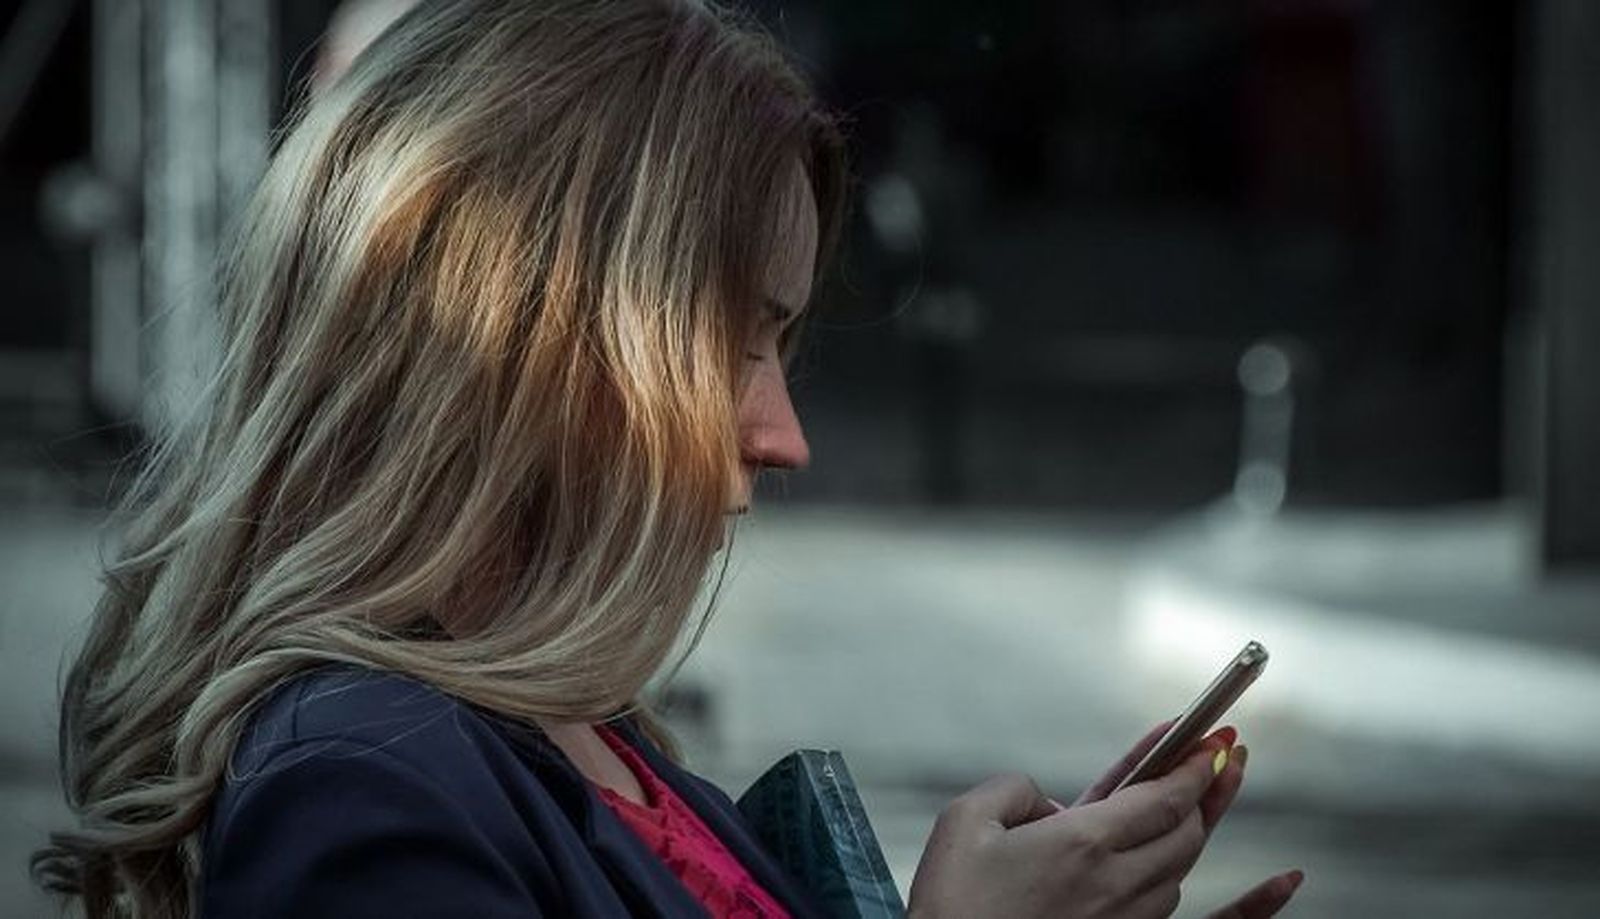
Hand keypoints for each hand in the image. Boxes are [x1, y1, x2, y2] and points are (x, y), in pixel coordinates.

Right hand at [907, 743, 1227, 918]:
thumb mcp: (964, 820)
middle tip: (1214, 764)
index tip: (1212, 744)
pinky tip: (1156, 860)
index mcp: (1081, 845)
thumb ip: (1012, 788)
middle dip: (1204, 796)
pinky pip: (1157, 906)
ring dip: (1186, 836)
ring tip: (1186, 807)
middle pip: (1186, 836)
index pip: (1163, 798)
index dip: (1195, 767)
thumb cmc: (952, 905)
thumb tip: (1042, 800)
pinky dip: (1166, 874)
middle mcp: (1110, 885)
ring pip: (1176, 873)